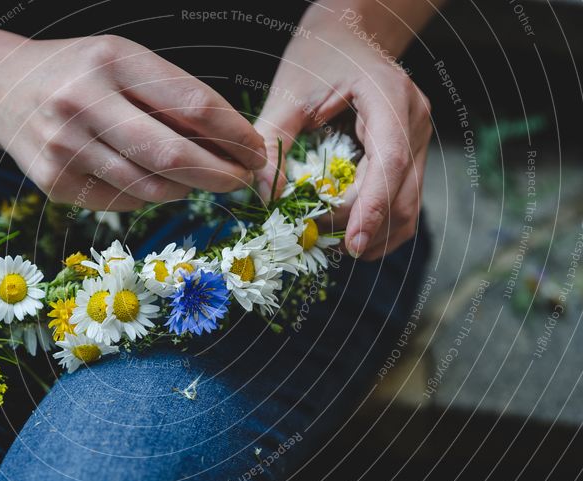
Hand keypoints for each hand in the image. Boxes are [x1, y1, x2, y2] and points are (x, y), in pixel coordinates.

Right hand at [0, 35, 266, 210]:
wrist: (3, 89)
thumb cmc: (81, 73)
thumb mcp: (124, 62)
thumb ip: (172, 98)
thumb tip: (232, 147)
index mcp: (112, 60)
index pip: (193, 104)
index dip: (234, 135)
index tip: (257, 152)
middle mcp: (84, 102)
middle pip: (173, 155)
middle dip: (219, 174)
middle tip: (240, 181)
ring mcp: (65, 146)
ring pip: (150, 188)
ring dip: (185, 188)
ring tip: (195, 178)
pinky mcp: (54, 182)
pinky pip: (122, 202)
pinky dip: (147, 196)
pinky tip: (149, 180)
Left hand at [254, 19, 431, 259]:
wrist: (350, 32)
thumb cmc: (317, 56)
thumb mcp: (287, 92)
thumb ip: (272, 141)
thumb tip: (266, 195)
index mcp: (390, 99)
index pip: (392, 163)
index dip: (373, 208)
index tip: (353, 244)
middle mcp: (414, 121)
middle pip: (404, 194)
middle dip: (366, 228)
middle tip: (325, 244)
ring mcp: (419, 139)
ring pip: (410, 206)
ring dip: (376, 233)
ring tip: (336, 245)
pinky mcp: (412, 153)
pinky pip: (403, 200)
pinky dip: (378, 221)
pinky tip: (348, 230)